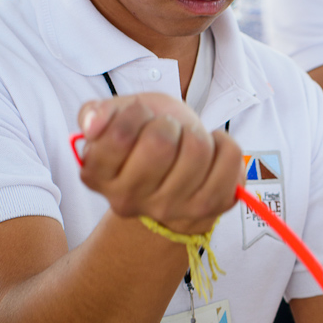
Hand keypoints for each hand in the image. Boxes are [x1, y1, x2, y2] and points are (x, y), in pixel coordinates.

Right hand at [76, 94, 243, 233]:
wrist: (170, 175)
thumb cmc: (141, 139)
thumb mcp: (114, 117)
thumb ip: (96, 113)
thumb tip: (93, 124)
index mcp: (97, 175)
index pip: (120, 136)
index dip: (135, 114)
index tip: (139, 116)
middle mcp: (129, 200)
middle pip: (160, 143)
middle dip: (168, 124)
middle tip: (166, 130)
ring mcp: (170, 208)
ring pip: (197, 150)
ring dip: (196, 134)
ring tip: (187, 142)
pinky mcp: (209, 207)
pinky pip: (230, 159)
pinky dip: (224, 144)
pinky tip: (212, 150)